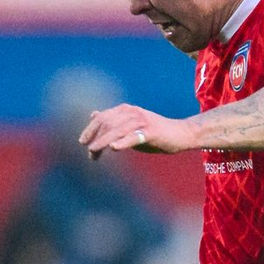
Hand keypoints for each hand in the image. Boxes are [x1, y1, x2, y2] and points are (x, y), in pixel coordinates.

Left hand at [79, 104, 194, 156]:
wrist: (180, 134)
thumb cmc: (155, 133)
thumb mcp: (131, 125)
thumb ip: (113, 121)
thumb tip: (93, 114)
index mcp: (125, 110)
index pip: (102, 118)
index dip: (90, 129)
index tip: (82, 141)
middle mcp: (132, 113)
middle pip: (107, 123)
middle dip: (95, 138)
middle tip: (90, 153)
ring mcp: (141, 121)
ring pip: (117, 130)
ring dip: (103, 142)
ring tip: (93, 151)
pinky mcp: (151, 132)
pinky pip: (134, 137)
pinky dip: (122, 142)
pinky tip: (113, 148)